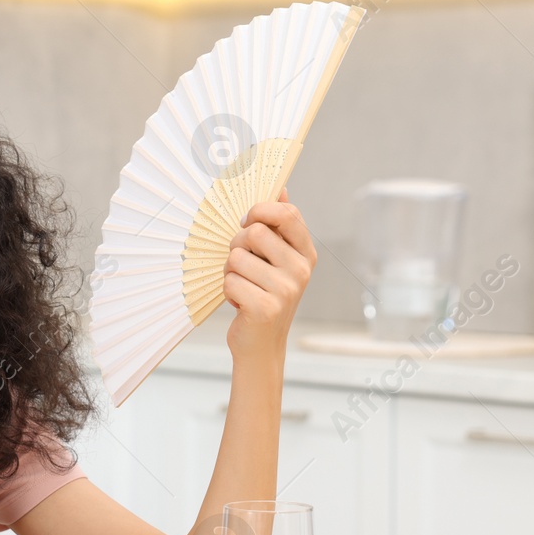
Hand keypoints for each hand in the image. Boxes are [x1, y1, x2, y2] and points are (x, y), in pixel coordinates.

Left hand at [222, 189, 316, 359]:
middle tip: (242, 265)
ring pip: (236, 257)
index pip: (287, 214)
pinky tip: (240, 303)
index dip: (260, 210)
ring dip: (230, 272)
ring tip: (243, 286)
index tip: (248, 221)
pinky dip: (227, 291)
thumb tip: (281, 188)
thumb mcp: (277, 261)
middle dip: (237, 245)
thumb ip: (279, 226)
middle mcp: (301, 270)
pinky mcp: (266, 307)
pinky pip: (229, 280)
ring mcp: (286, 290)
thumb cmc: (264, 295)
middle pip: (254, 232)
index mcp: (306, 254)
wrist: (261, 345)